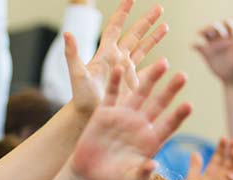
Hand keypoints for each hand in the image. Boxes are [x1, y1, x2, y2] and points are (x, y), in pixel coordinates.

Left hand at [68, 0, 167, 114]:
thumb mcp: (77, 73)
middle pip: (134, 34)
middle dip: (146, 21)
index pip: (115, 28)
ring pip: (143, 49)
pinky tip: (165, 59)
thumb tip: (67, 34)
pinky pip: (148, 71)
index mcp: (106, 53)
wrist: (87, 116)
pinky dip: (157, 65)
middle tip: (159, 8)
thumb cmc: (80, 96)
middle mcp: (118, 59)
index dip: (122, 13)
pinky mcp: (133, 84)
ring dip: (154, 38)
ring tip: (165, 26)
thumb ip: (72, 53)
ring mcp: (126, 71)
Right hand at [69, 61, 191, 179]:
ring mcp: (123, 117)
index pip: (169, 125)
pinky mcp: (105, 114)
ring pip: (140, 94)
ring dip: (151, 79)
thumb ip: (141, 173)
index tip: (188, 106)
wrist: (88, 175)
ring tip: (163, 63)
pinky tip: (120, 68)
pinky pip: (111, 95)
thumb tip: (153, 165)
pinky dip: (115, 82)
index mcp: (150, 141)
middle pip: (159, 104)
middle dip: (170, 90)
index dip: (178, 116)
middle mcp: (140, 125)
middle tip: (183, 76)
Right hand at [193, 20, 232, 84]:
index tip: (225, 23)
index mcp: (232, 38)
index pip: (229, 26)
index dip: (227, 23)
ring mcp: (213, 45)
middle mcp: (222, 39)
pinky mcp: (206, 53)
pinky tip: (193, 46)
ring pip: (206, 34)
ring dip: (203, 31)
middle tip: (210, 31)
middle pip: (216, 28)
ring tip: (199, 33)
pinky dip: (195, 45)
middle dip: (212, 27)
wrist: (231, 78)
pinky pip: (198, 46)